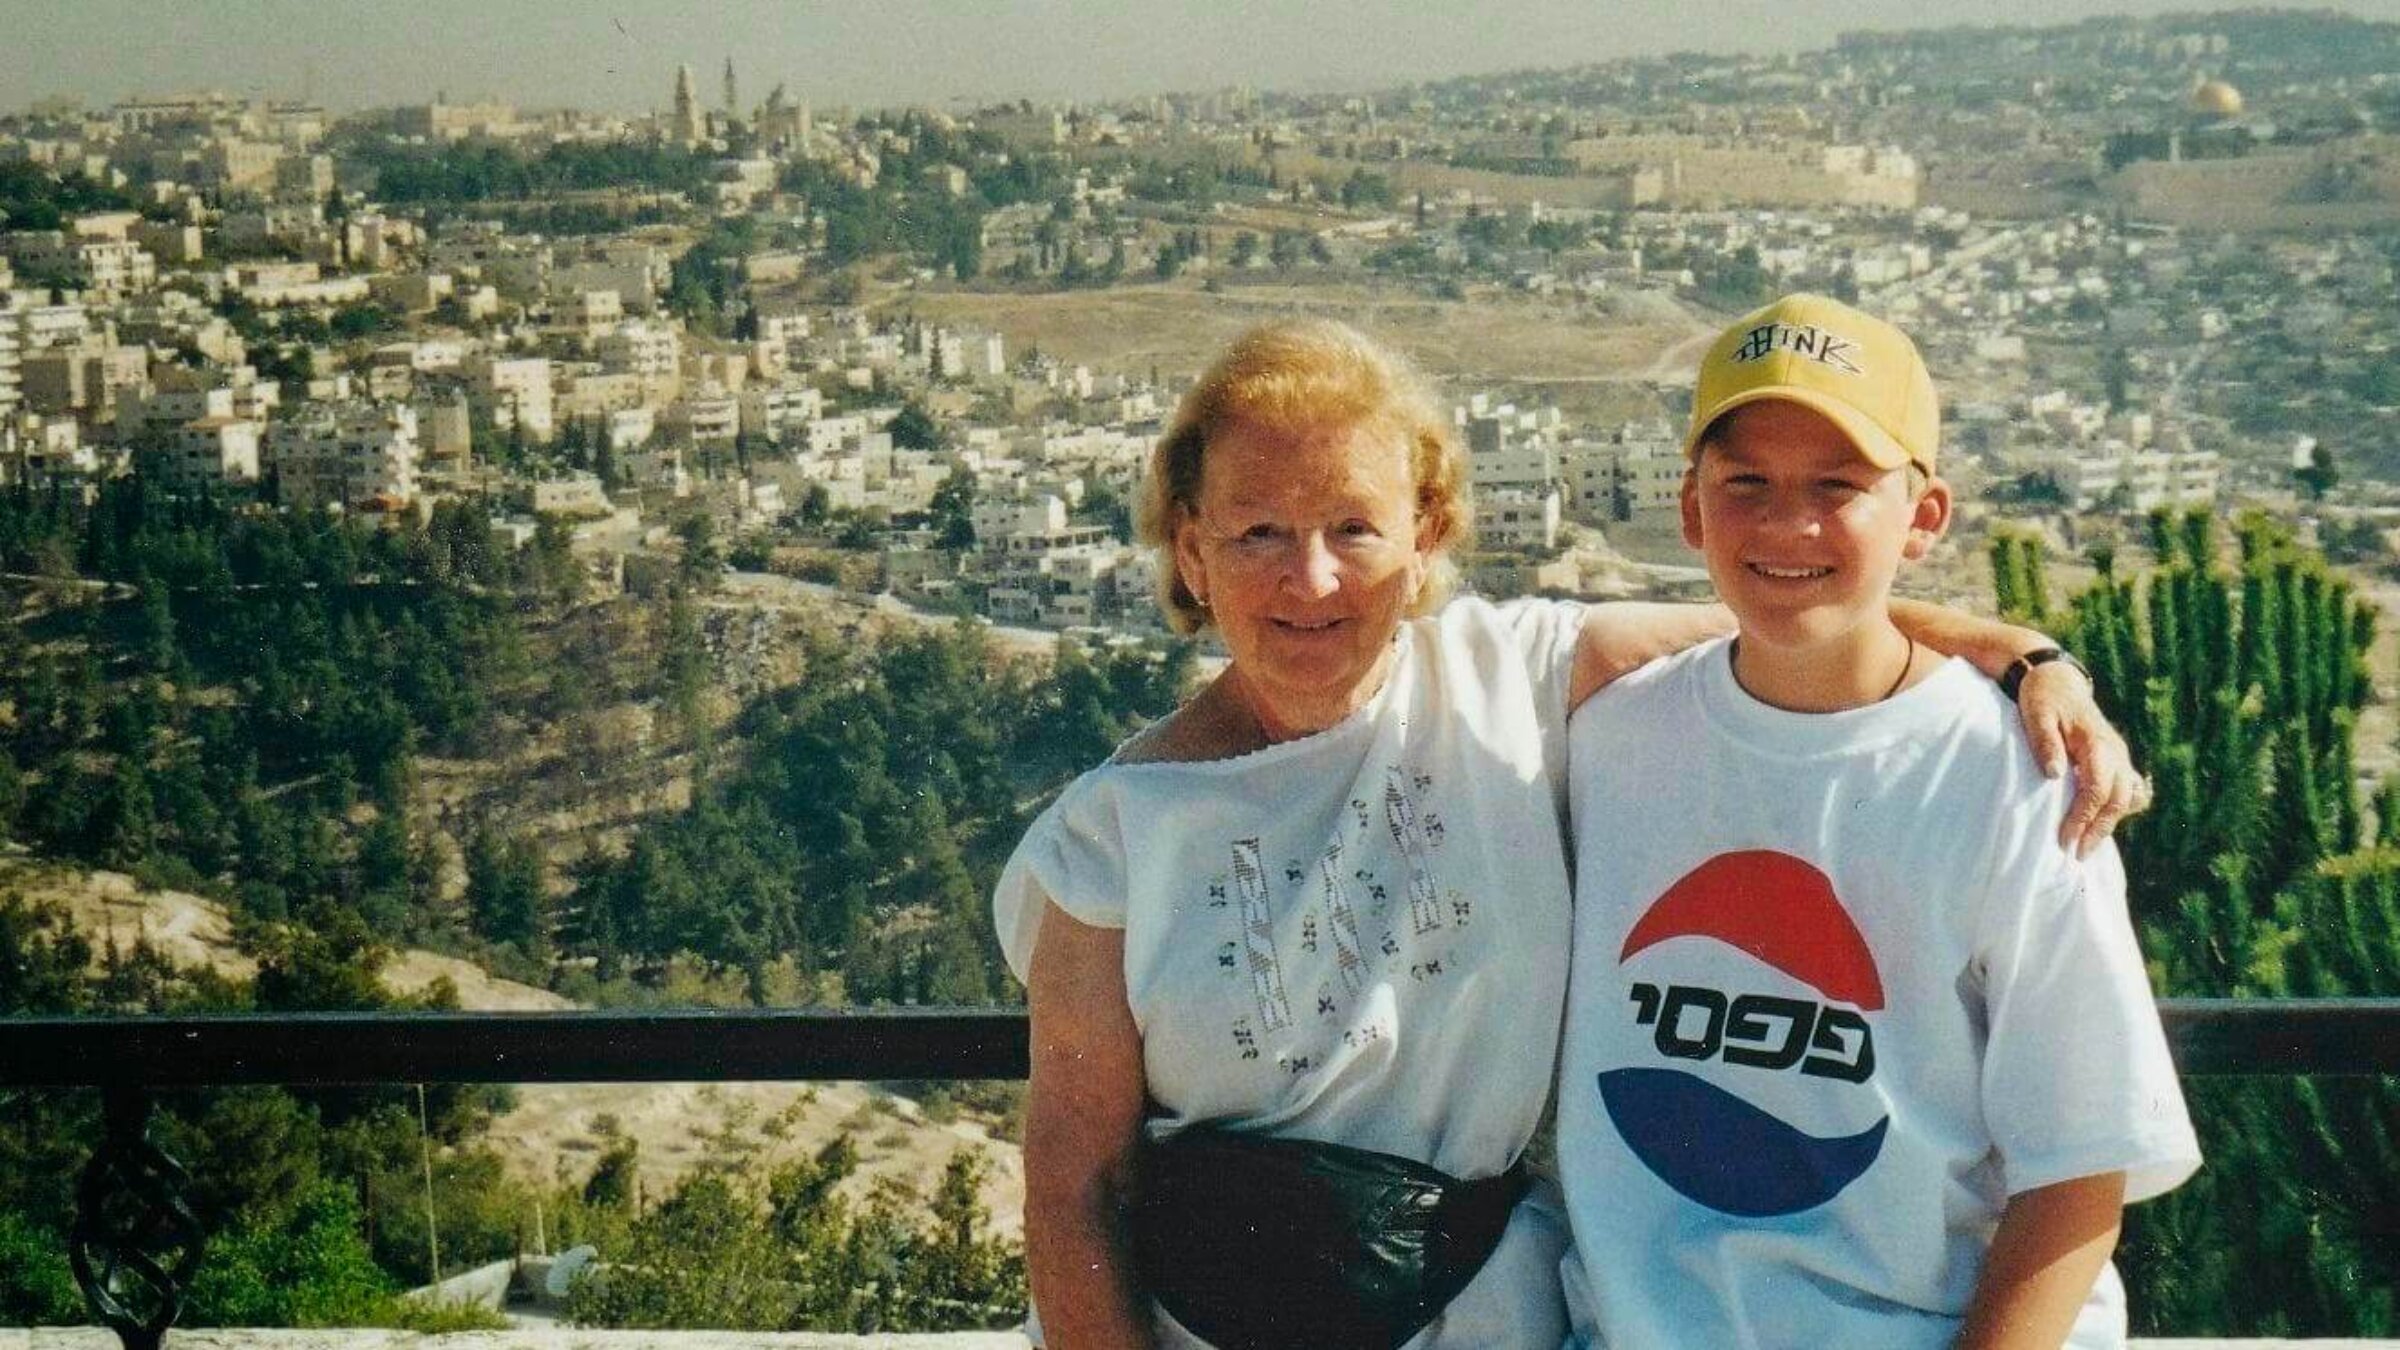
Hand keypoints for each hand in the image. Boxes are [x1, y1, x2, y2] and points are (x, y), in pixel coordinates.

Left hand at [2016, 660, 2146, 857]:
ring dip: (2110, 822)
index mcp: (2097, 744)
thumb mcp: (2036, 717)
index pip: (2097, 790)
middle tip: (2078, 854)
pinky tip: (2105, 822)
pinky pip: (2131, 788)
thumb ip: (2046, 744)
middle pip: (2117, 800)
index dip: (2083, 818)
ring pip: (2128, 797)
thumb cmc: (2042, 698)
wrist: (2056, 678)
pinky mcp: (2117, 759)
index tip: (2065, 840)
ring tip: (2088, 845)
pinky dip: (2123, 807)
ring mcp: (2120, 755)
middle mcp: (2115, 751)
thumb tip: (2055, 775)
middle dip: (2099, 830)